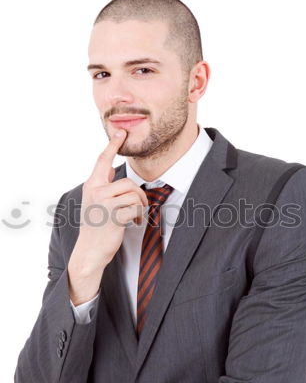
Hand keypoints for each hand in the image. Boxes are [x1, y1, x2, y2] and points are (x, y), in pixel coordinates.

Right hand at [68, 129, 147, 276]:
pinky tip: (133, 223)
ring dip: (139, 206)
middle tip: (138, 207)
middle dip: (138, 195)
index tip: (121, 132)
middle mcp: (96, 191)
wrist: (89, 250)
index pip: (102, 161)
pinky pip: (136, 208)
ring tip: (134, 216)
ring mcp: (104, 204)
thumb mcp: (94, 202)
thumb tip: (112, 171)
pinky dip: (139, 216)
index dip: (112, 145)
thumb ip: (103, 186)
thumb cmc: (95, 226)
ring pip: (134, 195)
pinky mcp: (114, 216)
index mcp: (91, 186)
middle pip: (128, 182)